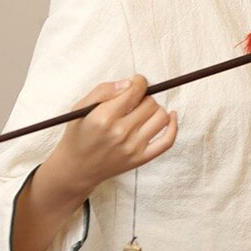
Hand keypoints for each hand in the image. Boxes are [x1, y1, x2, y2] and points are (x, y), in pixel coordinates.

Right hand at [45, 75, 177, 199]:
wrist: (76, 169)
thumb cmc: (78, 135)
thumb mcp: (80, 108)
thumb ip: (103, 91)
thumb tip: (129, 83)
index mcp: (102, 118)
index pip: (135, 91)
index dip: (138, 82)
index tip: (135, 83)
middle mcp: (120, 133)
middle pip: (149, 103)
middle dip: (143, 97)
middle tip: (132, 102)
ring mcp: (132, 148)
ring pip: (161, 116)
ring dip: (155, 109)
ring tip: (142, 111)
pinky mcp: (141, 159)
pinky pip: (168, 140)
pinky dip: (173, 126)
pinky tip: (170, 116)